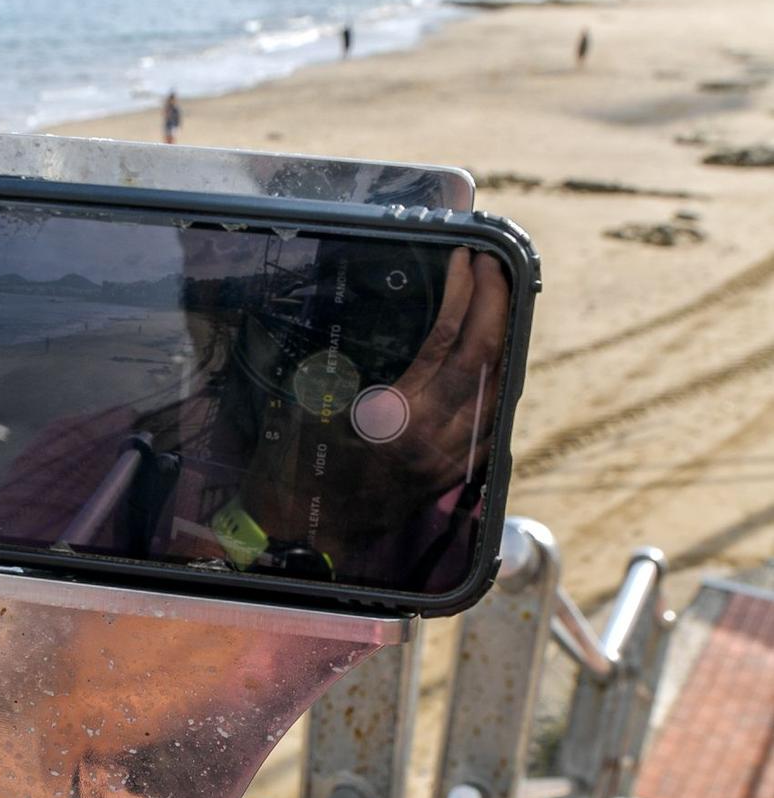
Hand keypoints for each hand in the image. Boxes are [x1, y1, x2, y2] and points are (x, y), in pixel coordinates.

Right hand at [241, 247, 508, 561]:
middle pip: (484, 358)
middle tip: (491, 266)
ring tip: (497, 299)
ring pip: (497, 387)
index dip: (463, 293)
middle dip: (493, 303)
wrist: (304, 539)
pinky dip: (497, 379)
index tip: (466, 259)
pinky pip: (490, 417)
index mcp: (400, 419)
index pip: (448, 341)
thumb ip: (338, 369)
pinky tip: (494, 357)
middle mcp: (436, 439)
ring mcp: (450, 458)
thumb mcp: (306, 408)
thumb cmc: (294, 474)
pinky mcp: (452, 471)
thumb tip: (362, 322)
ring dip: (503, 338)